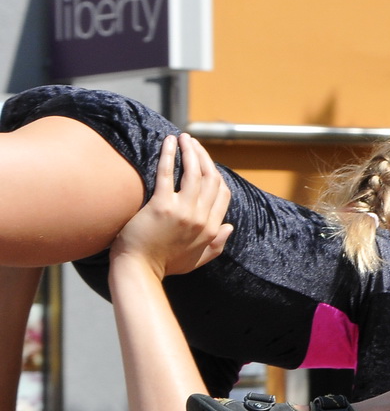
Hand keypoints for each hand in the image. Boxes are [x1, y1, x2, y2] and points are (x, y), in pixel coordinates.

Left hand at [110, 134, 232, 278]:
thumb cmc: (163, 266)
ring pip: (193, 172)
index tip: (206, 163)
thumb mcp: (197, 260)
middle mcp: (201, 218)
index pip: (223, 194)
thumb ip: (217, 244)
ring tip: (184, 138)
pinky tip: (168, 142)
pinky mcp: (161, 206)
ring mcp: (183, 211)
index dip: (216, 174)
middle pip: (210, 178)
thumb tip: (230, 227)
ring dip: (191, 151)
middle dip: (204, 156)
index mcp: (212, 229)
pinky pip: (167, 174)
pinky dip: (169, 155)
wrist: (138, 271)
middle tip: (194, 143)